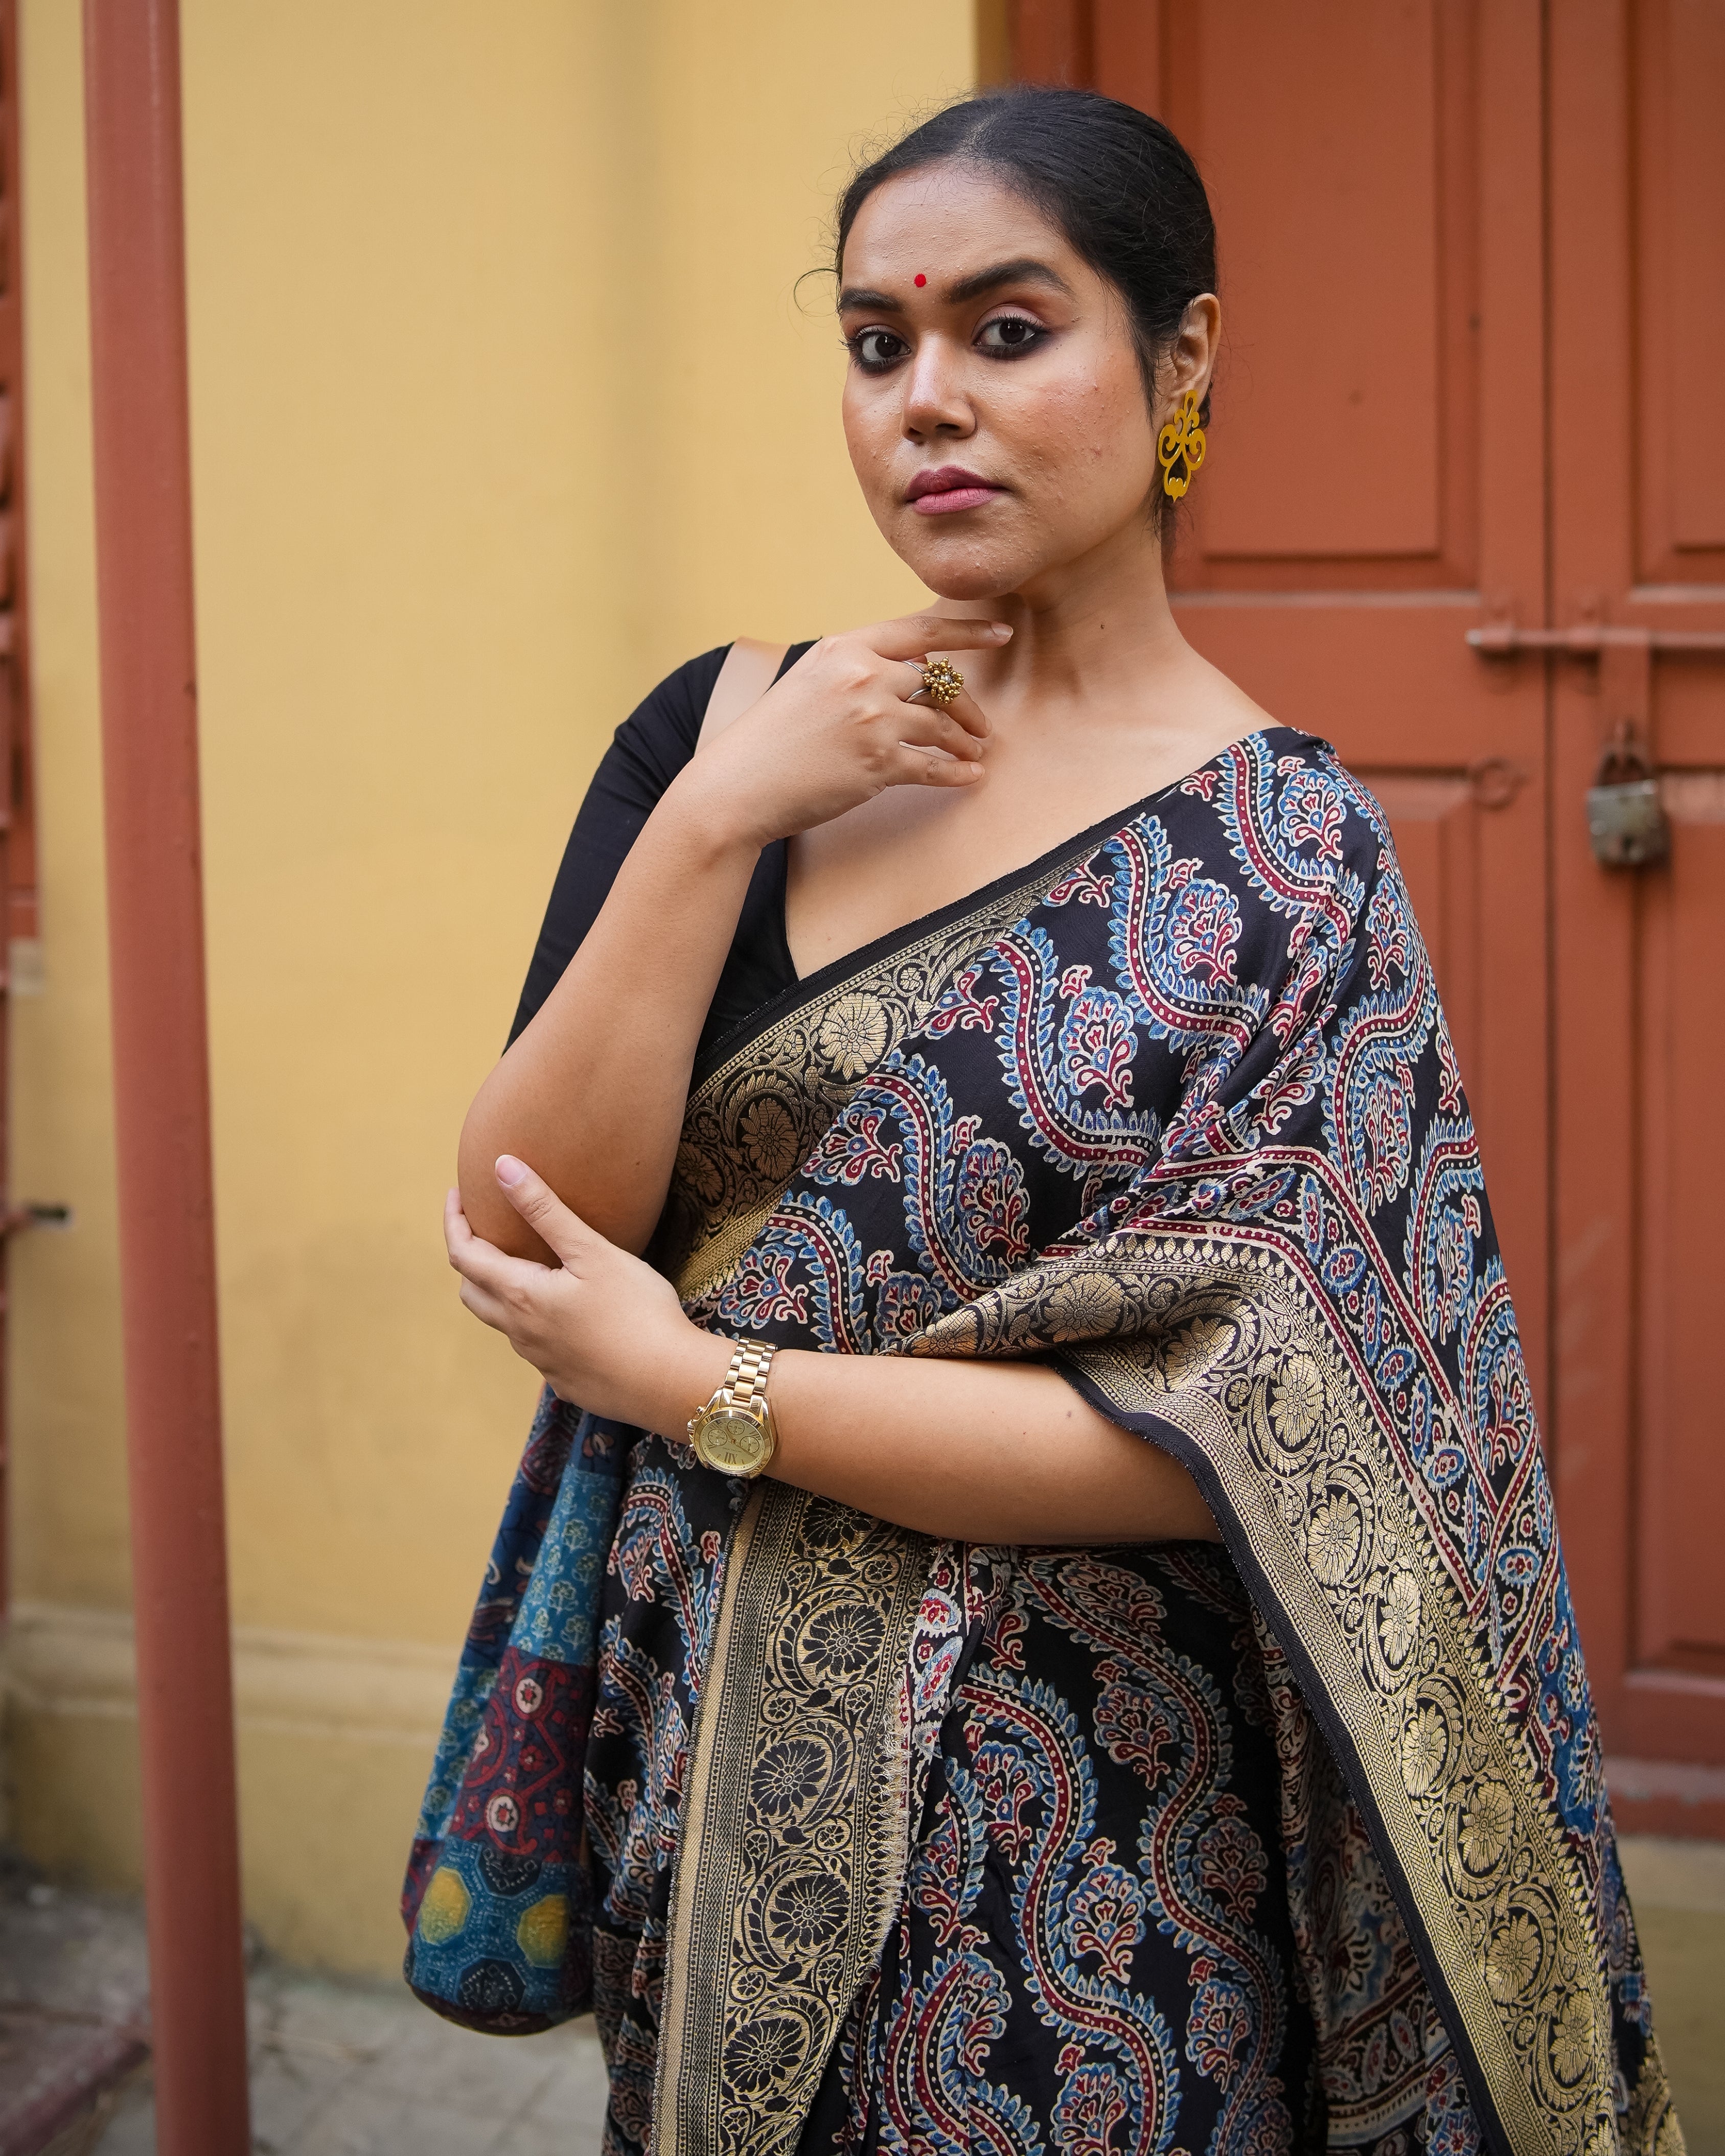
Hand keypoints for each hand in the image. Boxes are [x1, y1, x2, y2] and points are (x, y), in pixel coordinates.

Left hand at [445, 1156, 728, 1432]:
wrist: (669, 1382)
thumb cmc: (636, 1311)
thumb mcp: (591, 1251)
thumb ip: (544, 1210)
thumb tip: (502, 1168)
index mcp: (521, 1296)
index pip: (464, 1255)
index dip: (453, 1222)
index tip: (457, 1195)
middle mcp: (520, 1332)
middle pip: (472, 1292)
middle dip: (468, 1259)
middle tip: (483, 1230)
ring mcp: (541, 1361)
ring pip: (503, 1322)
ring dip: (500, 1291)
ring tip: (525, 1267)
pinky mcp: (565, 1379)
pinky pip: (536, 1347)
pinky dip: (534, 1321)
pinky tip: (566, 1312)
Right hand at [672, 612, 1012, 849]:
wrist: (737, 786)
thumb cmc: (770, 739)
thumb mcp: (808, 682)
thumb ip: (855, 669)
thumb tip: (911, 666)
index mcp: (844, 648)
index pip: (920, 630)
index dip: (968, 631)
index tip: (1002, 633)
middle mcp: (862, 676)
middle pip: (940, 682)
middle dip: (968, 706)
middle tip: (981, 725)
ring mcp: (872, 720)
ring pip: (942, 725)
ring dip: (966, 741)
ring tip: (976, 752)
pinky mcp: (877, 764)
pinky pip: (935, 766)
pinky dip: (958, 772)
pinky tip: (970, 776)